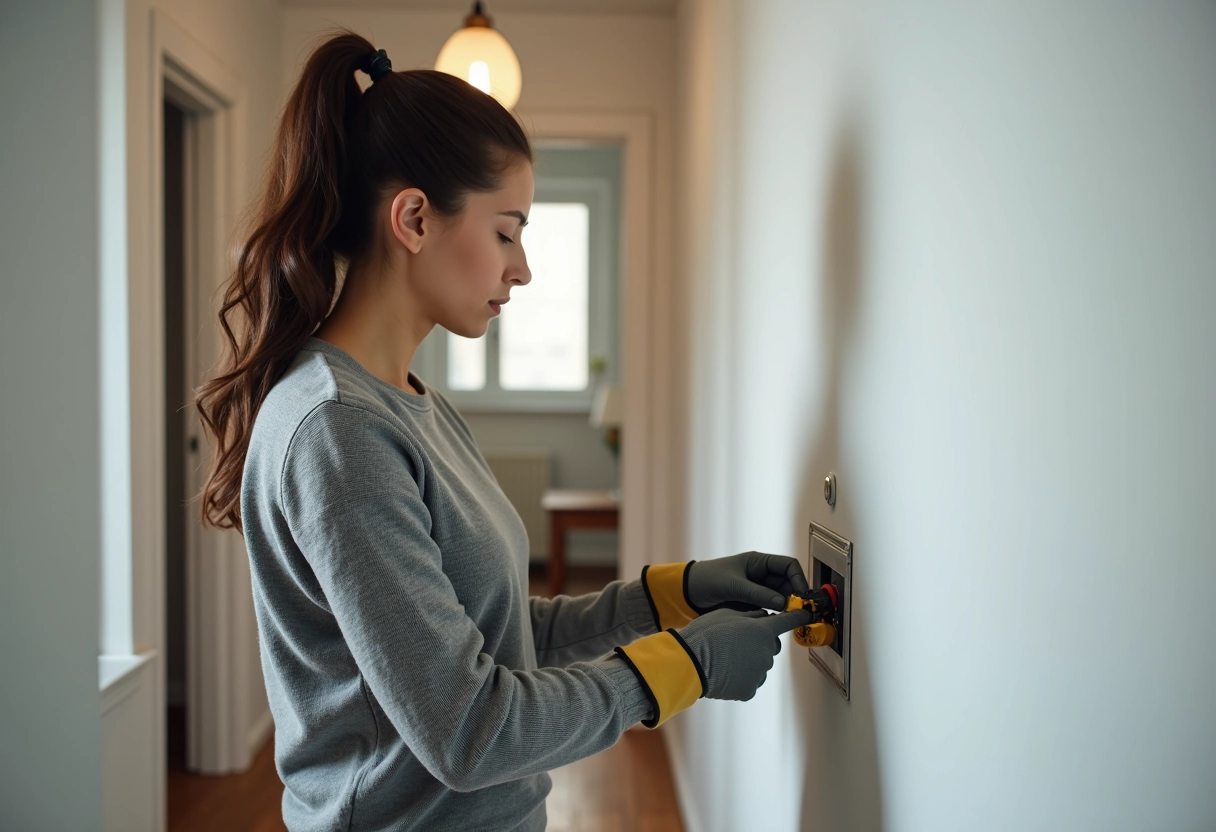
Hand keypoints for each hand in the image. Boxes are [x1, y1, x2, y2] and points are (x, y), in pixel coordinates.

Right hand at [675, 607, 812, 700]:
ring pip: (760, 663)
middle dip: (761, 641)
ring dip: (750, 659)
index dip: (798, 617)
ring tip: (727, 658)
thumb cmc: (707, 633)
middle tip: (739, 641)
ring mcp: (760, 673)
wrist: (691, 662)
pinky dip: (742, 676)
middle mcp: (767, 652)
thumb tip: (763, 616)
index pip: (787, 622)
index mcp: (763, 630)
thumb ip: (750, 614)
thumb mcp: (727, 613)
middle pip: (771, 645)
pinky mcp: (749, 689)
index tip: (806, 614)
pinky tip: (726, 672)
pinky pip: (750, 680)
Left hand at [685, 551, 809, 613]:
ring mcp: (758, 590)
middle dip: (795, 596)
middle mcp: (762, 575)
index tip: (802, 594)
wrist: (689, 593)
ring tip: (790, 618)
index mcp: (758, 562)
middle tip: (799, 611)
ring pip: (782, 598)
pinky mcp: (753, 604)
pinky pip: (771, 608)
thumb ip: (757, 593)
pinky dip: (777, 615)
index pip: (788, 565)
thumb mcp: (733, 585)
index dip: (798, 578)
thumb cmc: (708, 579)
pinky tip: (777, 622)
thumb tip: (782, 602)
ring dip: (787, 607)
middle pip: (788, 584)